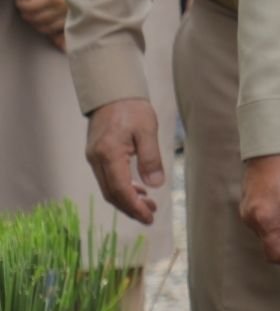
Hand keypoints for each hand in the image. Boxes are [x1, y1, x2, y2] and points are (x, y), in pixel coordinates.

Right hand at [85, 98, 164, 224]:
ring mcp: (94, 158)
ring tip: (149, 205)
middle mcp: (96, 159)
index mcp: (108, 154)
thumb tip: (155, 185)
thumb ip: (151, 158)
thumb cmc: (132, 108)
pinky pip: (108, 178)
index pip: (120, 189)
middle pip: (112, 193)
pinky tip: (138, 190)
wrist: (111, 93)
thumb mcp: (147, 130)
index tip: (149, 216)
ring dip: (127, 200)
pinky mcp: (97, 155)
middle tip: (150, 216)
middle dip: (131, 208)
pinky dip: (122, 188)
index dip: (134, 206)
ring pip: (108, 188)